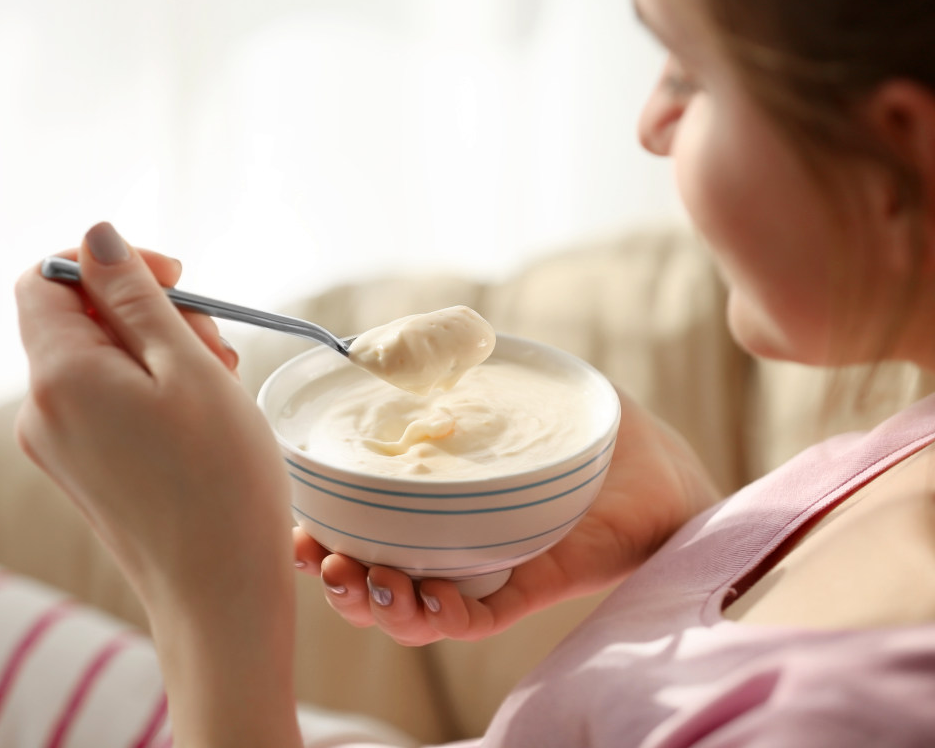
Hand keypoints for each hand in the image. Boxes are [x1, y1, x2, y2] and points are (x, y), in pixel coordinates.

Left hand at [15, 223, 303, 744]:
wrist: (218, 594)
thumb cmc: (218, 478)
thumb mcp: (185, 366)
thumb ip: (132, 295)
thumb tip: (94, 236)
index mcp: (58, 375)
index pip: (44, 278)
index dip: (105, 261)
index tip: (173, 277)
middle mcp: (40, 410)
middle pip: (77, 318)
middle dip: (148, 312)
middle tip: (216, 347)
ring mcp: (57, 447)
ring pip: (99, 361)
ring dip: (159, 353)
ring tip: (219, 388)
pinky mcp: (81, 473)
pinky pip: (104, 404)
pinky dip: (150, 393)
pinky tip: (200, 419)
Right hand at [294, 388, 720, 644]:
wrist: (663, 468)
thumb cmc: (589, 431)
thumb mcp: (514, 388)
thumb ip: (455, 365)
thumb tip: (384, 341)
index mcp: (438, 507)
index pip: (366, 529)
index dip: (323, 533)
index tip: (298, 524)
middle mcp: (453, 547)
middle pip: (376, 578)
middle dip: (336, 577)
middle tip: (320, 558)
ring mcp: (488, 572)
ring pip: (414, 610)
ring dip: (376, 603)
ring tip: (362, 579)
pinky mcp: (531, 588)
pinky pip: (476, 619)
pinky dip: (440, 616)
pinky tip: (419, 600)